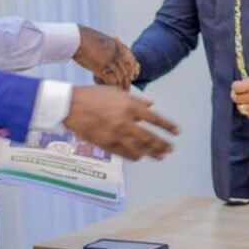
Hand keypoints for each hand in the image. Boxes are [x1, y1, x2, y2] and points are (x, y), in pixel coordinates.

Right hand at [63, 86, 178, 160]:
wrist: (71, 105)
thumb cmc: (94, 95)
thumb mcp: (117, 92)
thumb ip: (137, 100)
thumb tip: (152, 104)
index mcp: (131, 106)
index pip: (155, 118)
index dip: (168, 126)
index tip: (177, 132)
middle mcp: (126, 121)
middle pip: (150, 137)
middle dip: (163, 144)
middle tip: (171, 149)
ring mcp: (116, 134)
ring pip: (139, 148)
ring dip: (152, 153)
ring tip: (161, 156)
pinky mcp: (106, 143)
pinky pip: (124, 153)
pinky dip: (134, 155)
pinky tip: (140, 157)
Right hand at [73, 25, 136, 90]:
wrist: (78, 38)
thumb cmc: (85, 38)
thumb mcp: (102, 40)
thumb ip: (108, 47)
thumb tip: (108, 51)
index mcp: (118, 46)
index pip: (131, 60)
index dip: (132, 70)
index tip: (132, 77)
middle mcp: (117, 54)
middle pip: (126, 71)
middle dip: (127, 82)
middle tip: (127, 91)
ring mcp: (111, 61)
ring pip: (120, 77)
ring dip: (121, 87)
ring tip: (120, 94)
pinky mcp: (103, 68)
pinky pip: (111, 80)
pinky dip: (111, 87)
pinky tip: (110, 92)